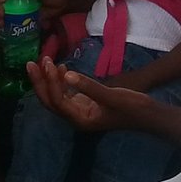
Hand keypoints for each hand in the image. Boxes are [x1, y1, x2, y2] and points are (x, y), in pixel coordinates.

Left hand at [28, 60, 169, 136]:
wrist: (149, 115)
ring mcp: (80, 112)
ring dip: (48, 80)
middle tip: (32, 63)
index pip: (58, 102)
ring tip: (44, 61)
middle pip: (50, 101)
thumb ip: (88, 86)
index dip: (50, 83)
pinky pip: (66, 93)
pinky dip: (61, 81)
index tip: (48, 64)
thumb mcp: (112, 95)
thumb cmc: (132, 107)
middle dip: (40, 83)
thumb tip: (66, 74)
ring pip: (56, 96)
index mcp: (80, 120)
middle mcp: (76, 118)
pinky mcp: (85, 104)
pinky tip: (60, 67)